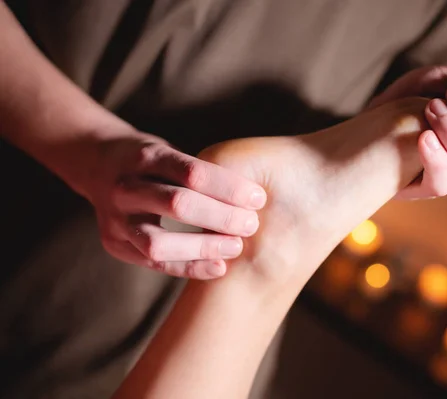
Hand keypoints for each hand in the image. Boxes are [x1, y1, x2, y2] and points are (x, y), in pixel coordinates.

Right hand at [77, 131, 266, 278]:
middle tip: (251, 224)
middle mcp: (125, 187)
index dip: (228, 187)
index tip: (258, 198)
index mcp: (145, 157)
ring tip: (236, 247)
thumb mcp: (170, 152)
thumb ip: (199, 172)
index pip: (191, 173)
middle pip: (177, 205)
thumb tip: (252, 197)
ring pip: (159, 242)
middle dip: (220, 217)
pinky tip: (219, 267)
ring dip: (203, 248)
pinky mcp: (115, 244)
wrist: (98, 165)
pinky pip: (155, 263)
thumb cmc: (151, 161)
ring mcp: (115, 219)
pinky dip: (190, 267)